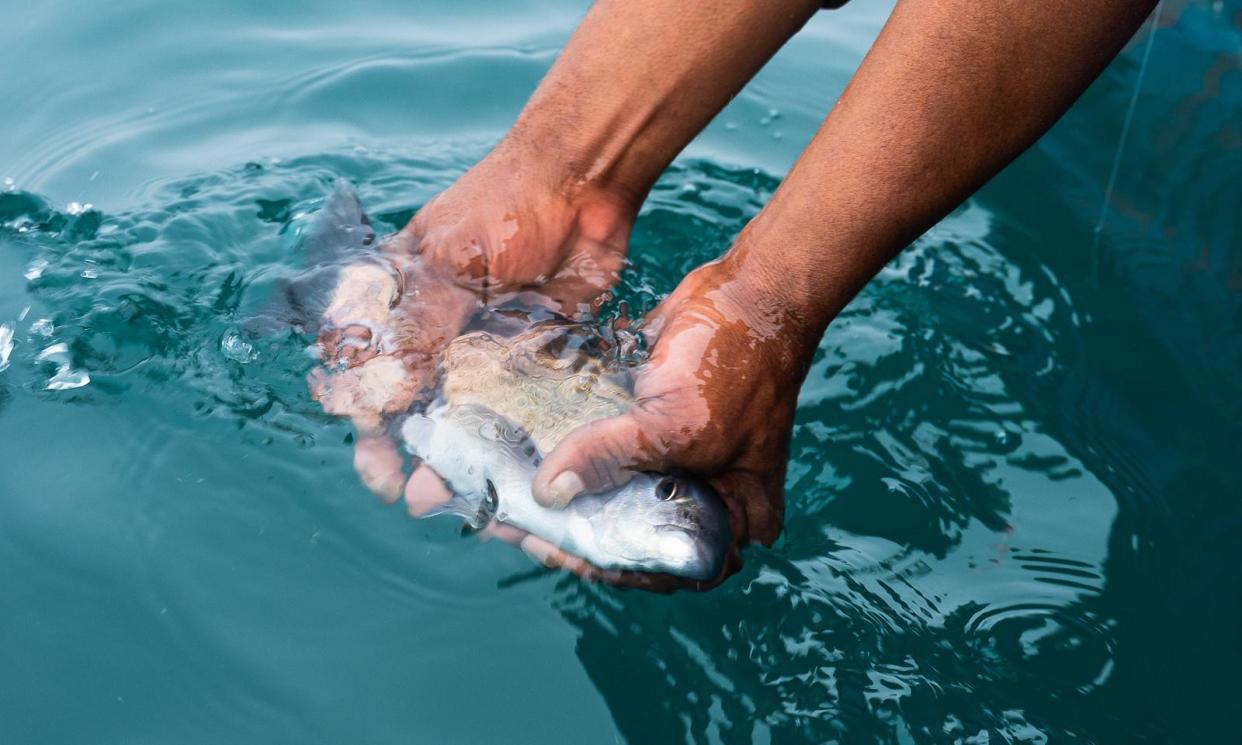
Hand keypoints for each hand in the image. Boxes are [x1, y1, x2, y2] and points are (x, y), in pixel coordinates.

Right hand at [311, 143, 635, 503]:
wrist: (584, 184)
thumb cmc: (504, 205)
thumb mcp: (449, 262)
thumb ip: (418, 329)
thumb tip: (380, 398)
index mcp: (401, 301)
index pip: (367, 371)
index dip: (365, 420)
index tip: (377, 463)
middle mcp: (439, 332)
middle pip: (414, 405)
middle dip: (409, 452)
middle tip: (412, 494)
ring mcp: (487, 349)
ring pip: (465, 417)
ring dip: (459, 456)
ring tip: (459, 498)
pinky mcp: (534, 360)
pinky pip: (519, 409)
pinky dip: (512, 441)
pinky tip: (511, 473)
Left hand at [528, 249, 824, 586]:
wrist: (751, 292)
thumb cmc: (737, 364)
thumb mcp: (676, 423)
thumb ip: (613, 457)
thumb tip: (548, 493)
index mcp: (723, 520)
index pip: (651, 565)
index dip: (592, 559)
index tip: (538, 542)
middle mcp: (698, 500)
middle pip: (622, 532)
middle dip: (564, 528)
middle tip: (505, 520)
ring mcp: (673, 465)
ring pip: (607, 493)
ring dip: (558, 493)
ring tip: (503, 491)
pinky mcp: (648, 430)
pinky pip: (603, 451)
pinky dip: (567, 453)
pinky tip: (522, 453)